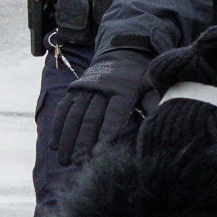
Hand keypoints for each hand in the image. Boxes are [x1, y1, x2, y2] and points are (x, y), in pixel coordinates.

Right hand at [46, 47, 153, 163]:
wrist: (122, 53)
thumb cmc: (140, 78)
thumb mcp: (150, 85)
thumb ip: (152, 102)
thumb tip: (162, 116)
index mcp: (123, 90)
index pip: (114, 114)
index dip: (106, 132)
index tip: (99, 152)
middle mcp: (101, 88)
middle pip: (91, 118)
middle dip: (83, 143)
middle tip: (78, 163)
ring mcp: (85, 88)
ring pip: (74, 115)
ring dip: (67, 140)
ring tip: (64, 160)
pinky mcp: (73, 89)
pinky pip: (63, 109)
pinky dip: (57, 127)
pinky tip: (54, 145)